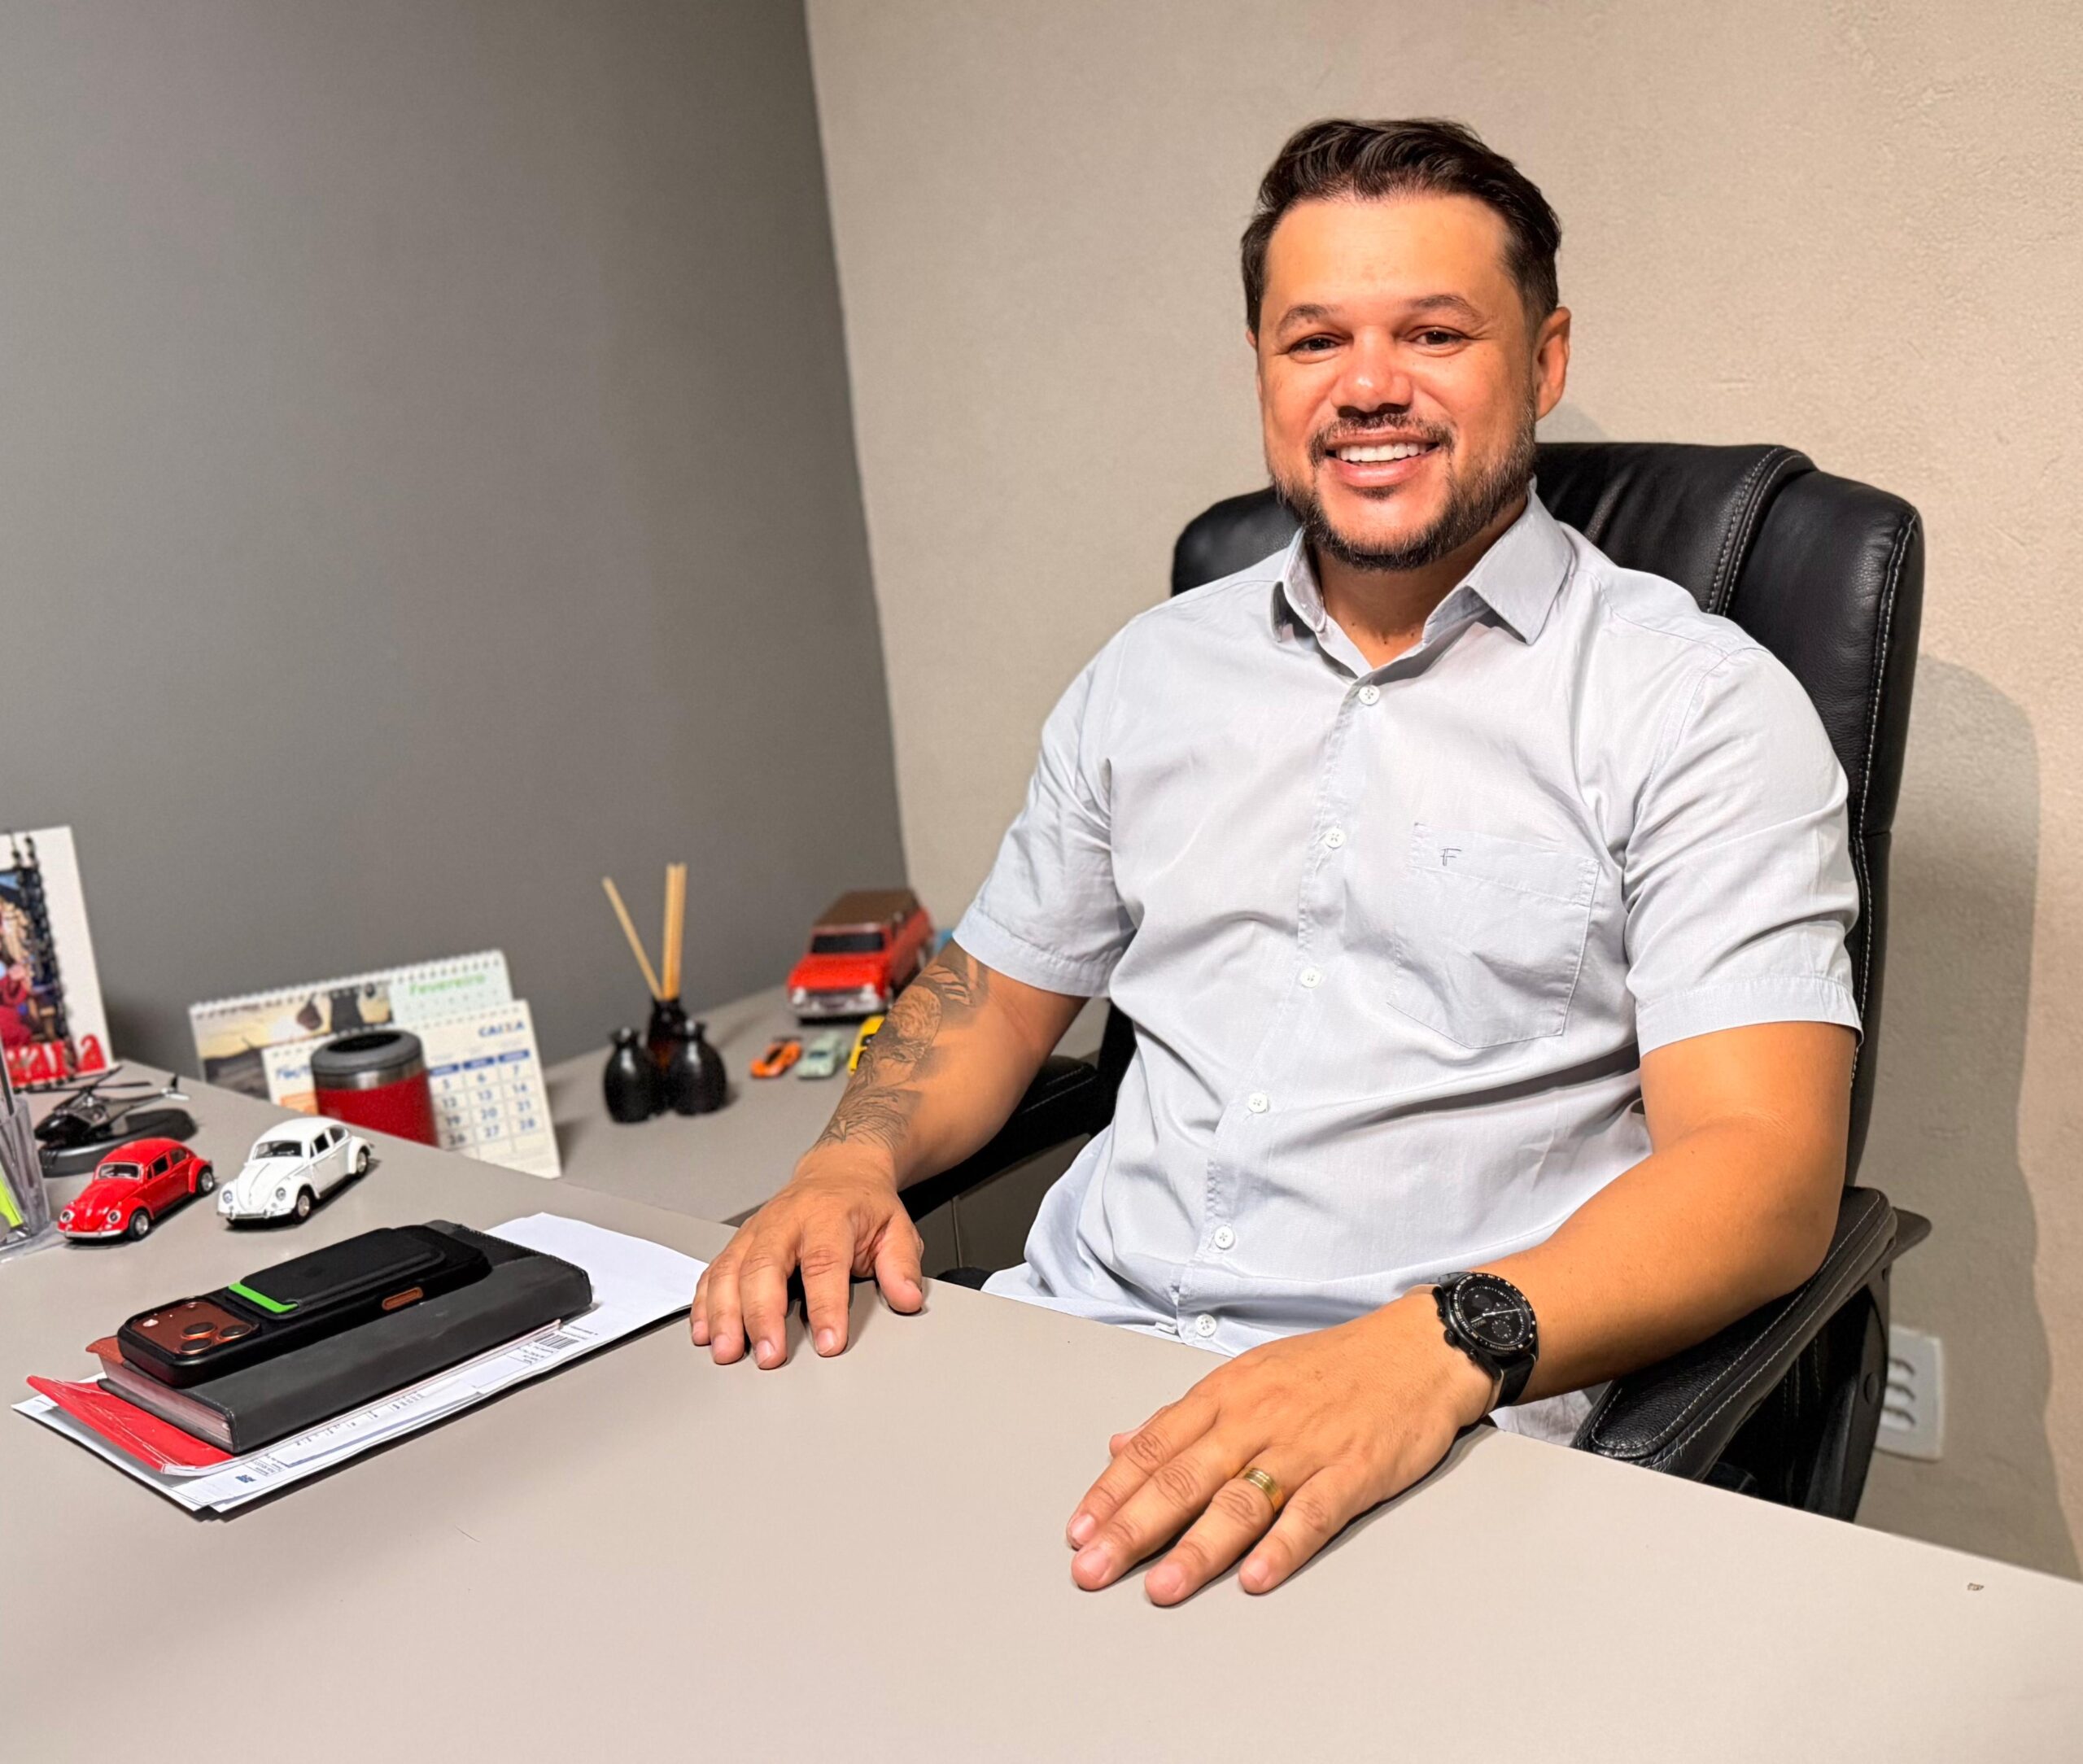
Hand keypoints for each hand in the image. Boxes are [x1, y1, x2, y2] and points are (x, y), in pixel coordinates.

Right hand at [689, 1161, 923, 1366]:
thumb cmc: (864, 1205)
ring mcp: (757, 1230)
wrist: (839, 1171)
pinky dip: (704, 1302)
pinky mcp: (739, 1242)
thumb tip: (908, 1298)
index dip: (825, 1306)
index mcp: (828, 1215)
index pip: (824, 1262)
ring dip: (724, 1313)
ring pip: (730, 1269)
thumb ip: (902, 1264)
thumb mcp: (897, 1227)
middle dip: (762, 1315)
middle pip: (764, 1266)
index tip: (828, 1343)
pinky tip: (704, 1331)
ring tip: (727, 1351)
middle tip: (768, 1356)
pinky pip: (713, 1271)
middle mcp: (786, 1221)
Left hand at [1064, 1293, 1495, 1602]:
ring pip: (1241, 1500)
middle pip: (1184, 1477)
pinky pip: (1314, 1513)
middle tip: (1093, 1569)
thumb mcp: (1248, 1376)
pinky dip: (1283, 1545)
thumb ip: (1185, 1419)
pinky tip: (1256, 1576)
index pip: (1154, 1446)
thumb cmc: (1330, 1367)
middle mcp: (1256, 1418)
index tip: (1079, 1531)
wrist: (1418, 1350)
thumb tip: (1121, 1444)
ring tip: (1162, 1587)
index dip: (1112, 1490)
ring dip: (1198, 1548)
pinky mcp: (1354, 1471)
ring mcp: (1305, 1446)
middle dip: (1133, 1527)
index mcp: (1226, 1394)